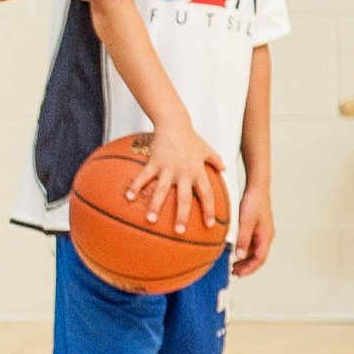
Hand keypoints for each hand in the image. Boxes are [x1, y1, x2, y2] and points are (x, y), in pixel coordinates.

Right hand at [127, 122, 226, 238]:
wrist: (174, 122)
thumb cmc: (191, 137)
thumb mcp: (206, 149)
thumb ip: (215, 160)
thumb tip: (225, 169)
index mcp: (197, 172)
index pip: (207, 194)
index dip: (209, 209)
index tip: (209, 224)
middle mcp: (184, 173)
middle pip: (184, 198)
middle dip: (182, 216)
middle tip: (179, 232)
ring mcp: (168, 168)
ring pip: (162, 190)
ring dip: (156, 206)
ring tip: (151, 220)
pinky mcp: (154, 163)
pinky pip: (144, 177)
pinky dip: (136, 186)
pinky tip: (128, 197)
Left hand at [231, 181, 274, 276]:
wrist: (257, 187)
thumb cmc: (253, 203)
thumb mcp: (245, 222)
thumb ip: (243, 239)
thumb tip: (240, 256)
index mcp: (266, 236)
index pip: (259, 259)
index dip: (249, 268)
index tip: (237, 274)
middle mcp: (266, 236)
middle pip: (258, 257)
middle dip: (247, 267)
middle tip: (234, 272)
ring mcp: (263, 232)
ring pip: (255, 251)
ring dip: (245, 260)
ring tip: (234, 265)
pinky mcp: (258, 228)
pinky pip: (252, 244)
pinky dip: (245, 251)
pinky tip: (235, 251)